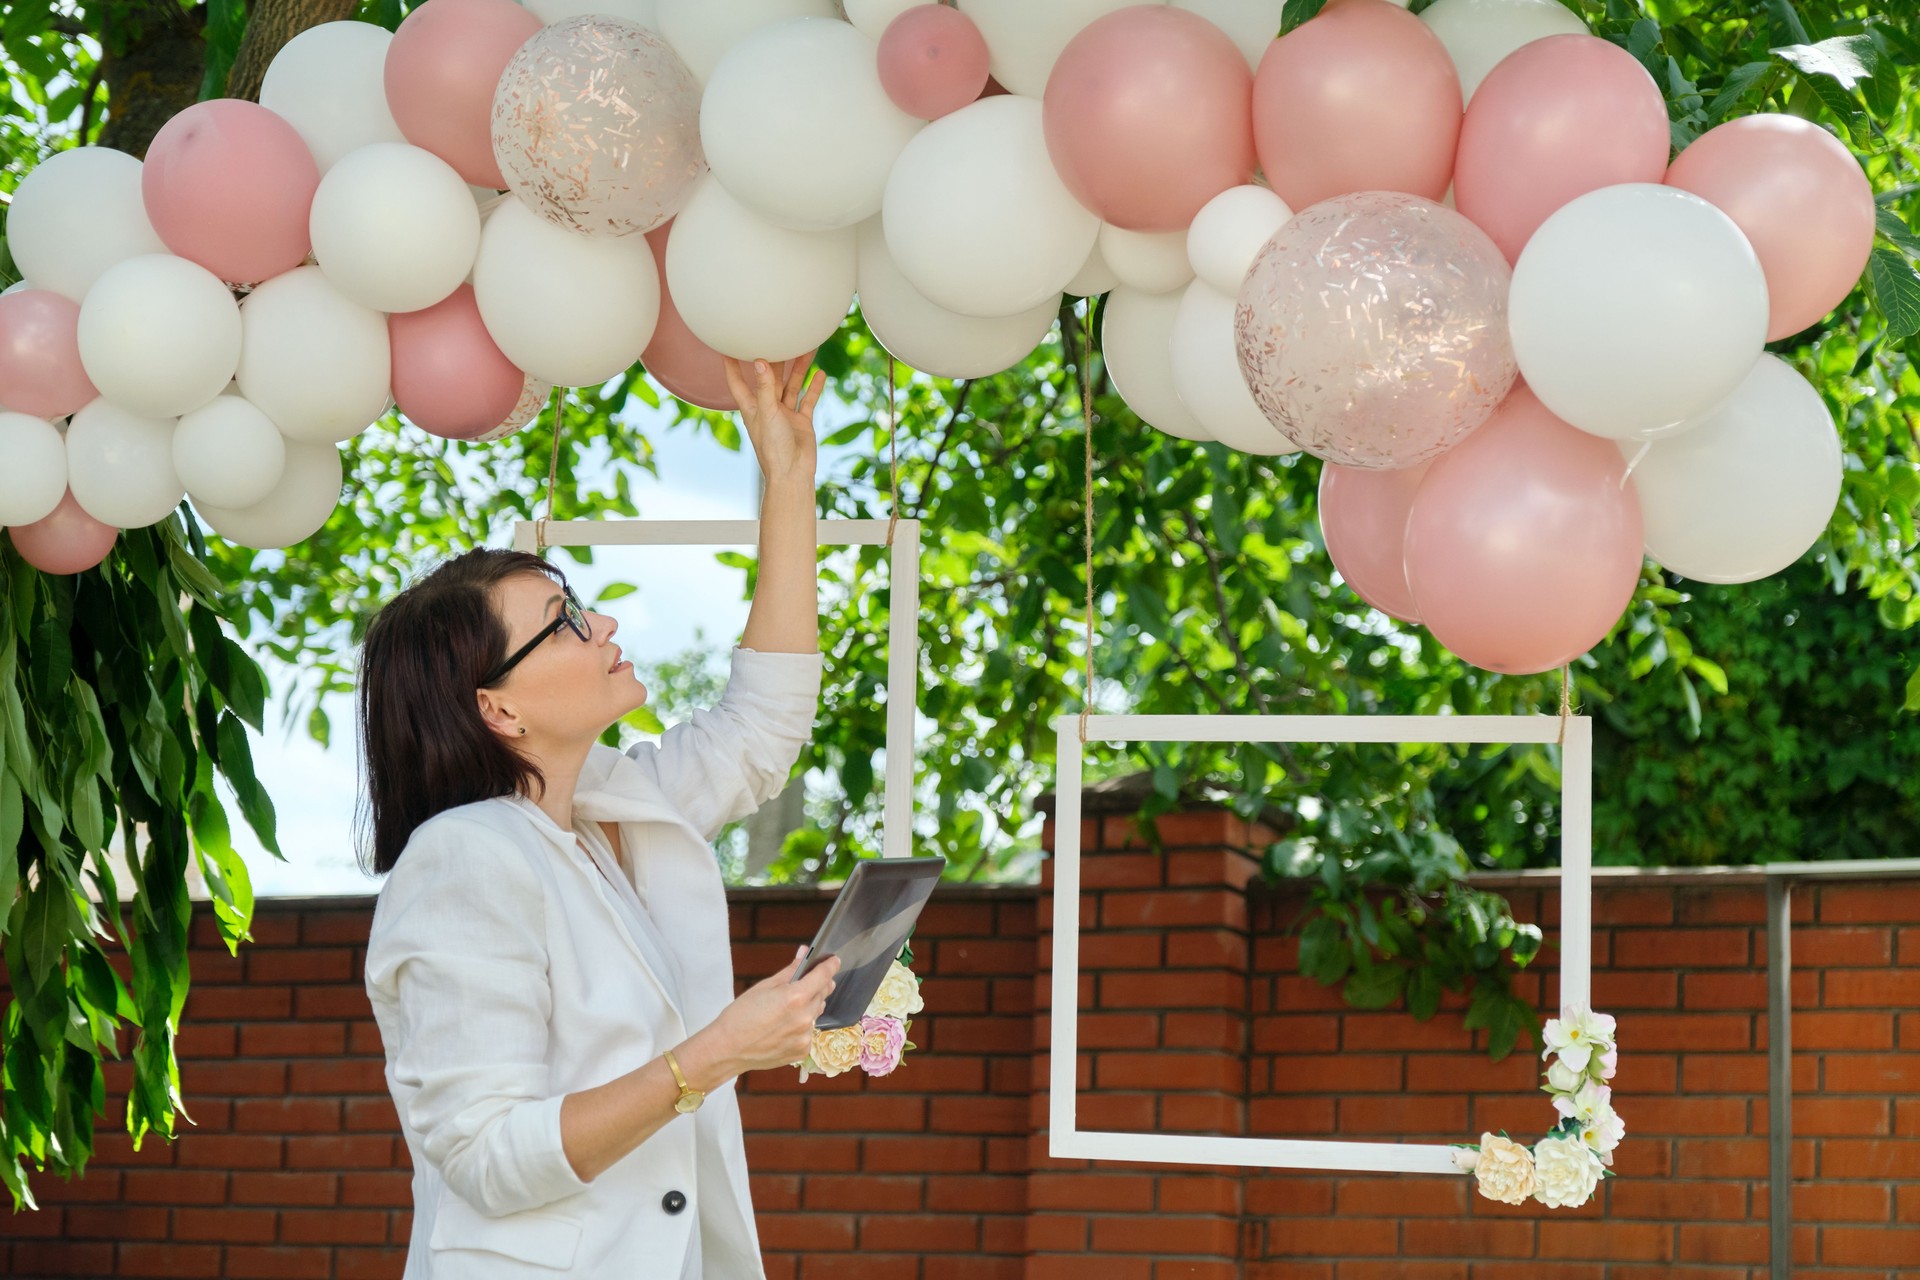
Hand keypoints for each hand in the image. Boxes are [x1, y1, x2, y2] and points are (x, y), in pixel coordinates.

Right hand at [706, 944, 839, 1073]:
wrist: (727, 1049)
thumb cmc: (740, 1015)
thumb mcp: (764, 987)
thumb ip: (790, 971)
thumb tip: (805, 954)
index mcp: (795, 997)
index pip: (823, 976)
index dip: (830, 965)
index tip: (834, 961)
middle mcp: (805, 1018)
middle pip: (822, 994)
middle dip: (817, 986)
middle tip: (808, 982)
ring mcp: (805, 1036)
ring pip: (816, 1014)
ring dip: (809, 1006)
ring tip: (787, 1008)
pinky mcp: (802, 1051)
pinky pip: (809, 1032)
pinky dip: (802, 1026)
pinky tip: (784, 1026)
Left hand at [722, 354, 822, 490]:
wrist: (793, 474)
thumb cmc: (773, 449)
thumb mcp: (767, 414)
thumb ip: (765, 388)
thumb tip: (759, 361)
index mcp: (752, 407)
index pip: (737, 381)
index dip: (731, 365)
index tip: (727, 346)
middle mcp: (767, 408)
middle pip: (770, 378)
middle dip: (775, 359)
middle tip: (779, 336)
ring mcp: (785, 414)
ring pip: (792, 385)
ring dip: (798, 369)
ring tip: (807, 348)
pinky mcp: (801, 421)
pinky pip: (808, 400)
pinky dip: (814, 388)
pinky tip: (821, 374)